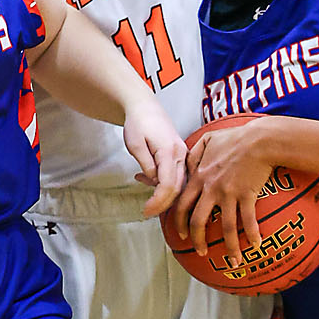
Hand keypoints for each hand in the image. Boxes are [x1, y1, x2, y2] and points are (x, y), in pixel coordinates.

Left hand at [123, 100, 187, 217]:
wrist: (145, 107)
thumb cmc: (138, 122)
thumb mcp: (135, 144)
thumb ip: (146, 165)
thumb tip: (154, 182)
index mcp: (169, 151)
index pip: (167, 185)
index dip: (158, 202)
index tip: (146, 211)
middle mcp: (181, 154)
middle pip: (177, 187)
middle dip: (163, 203)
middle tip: (147, 211)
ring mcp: (183, 154)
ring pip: (179, 183)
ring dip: (164, 193)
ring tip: (145, 191)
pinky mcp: (181, 155)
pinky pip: (177, 175)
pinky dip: (164, 183)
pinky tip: (148, 179)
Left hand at [171, 119, 275, 257]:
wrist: (259, 139)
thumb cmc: (236, 137)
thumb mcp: (209, 140)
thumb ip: (195, 152)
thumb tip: (188, 162)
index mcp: (199, 177)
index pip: (182, 204)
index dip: (179, 222)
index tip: (181, 235)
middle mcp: (211, 189)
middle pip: (198, 221)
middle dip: (197, 240)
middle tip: (201, 252)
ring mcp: (228, 193)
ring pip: (224, 227)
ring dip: (229, 246)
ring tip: (233, 260)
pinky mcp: (246, 195)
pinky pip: (247, 220)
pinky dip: (252, 234)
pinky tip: (257, 244)